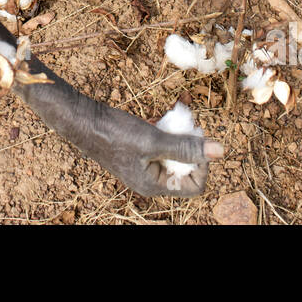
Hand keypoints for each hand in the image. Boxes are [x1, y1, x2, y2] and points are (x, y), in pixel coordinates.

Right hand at [15, 72, 223, 197]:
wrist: (82, 121)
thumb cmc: (114, 133)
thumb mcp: (153, 139)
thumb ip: (185, 147)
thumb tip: (220, 151)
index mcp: (154, 185)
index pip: (194, 185)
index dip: (201, 162)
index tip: (195, 138)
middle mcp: (150, 180)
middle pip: (185, 169)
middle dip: (189, 144)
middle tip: (187, 123)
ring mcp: (144, 166)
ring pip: (174, 154)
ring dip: (178, 135)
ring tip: (176, 116)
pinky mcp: (138, 152)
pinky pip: (161, 146)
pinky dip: (166, 132)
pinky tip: (161, 117)